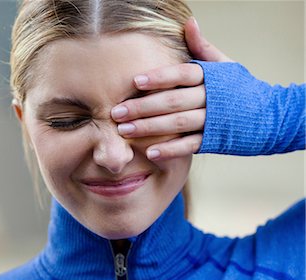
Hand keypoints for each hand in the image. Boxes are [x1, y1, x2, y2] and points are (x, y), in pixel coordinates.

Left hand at [112, 17, 231, 160]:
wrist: (267, 116)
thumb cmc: (237, 88)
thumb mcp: (224, 65)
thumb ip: (202, 47)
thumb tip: (189, 22)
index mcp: (211, 77)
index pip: (182, 74)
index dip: (159, 77)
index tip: (135, 82)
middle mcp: (210, 98)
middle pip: (173, 101)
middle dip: (143, 107)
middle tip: (116, 112)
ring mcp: (212, 121)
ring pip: (177, 123)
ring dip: (150, 128)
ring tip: (125, 130)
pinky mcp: (213, 140)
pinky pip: (189, 146)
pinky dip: (170, 150)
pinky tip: (150, 152)